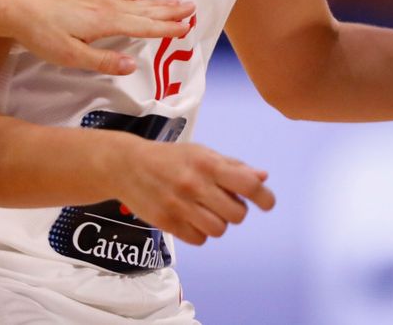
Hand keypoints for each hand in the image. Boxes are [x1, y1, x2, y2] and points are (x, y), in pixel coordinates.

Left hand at [7, 0, 195, 74]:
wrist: (17, 9)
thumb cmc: (42, 35)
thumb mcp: (70, 56)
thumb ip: (102, 62)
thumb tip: (133, 66)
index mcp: (105, 23)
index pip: (143, 27)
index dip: (166, 29)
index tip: (188, 28)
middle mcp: (105, 8)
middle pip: (145, 11)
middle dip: (170, 11)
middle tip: (193, 9)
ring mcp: (97, 1)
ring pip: (136, 1)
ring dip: (158, 1)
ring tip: (177, 0)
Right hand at [114, 140, 275, 246]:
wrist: (127, 165)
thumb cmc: (170, 158)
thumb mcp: (201, 153)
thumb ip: (232, 166)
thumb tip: (263, 177)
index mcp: (207, 164)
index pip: (248, 185)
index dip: (263, 197)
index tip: (266, 203)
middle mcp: (195, 185)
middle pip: (237, 214)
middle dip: (235, 210)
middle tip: (222, 202)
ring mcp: (180, 206)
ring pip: (219, 230)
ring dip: (217, 222)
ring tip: (204, 210)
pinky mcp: (167, 223)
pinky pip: (199, 239)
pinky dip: (199, 232)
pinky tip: (190, 218)